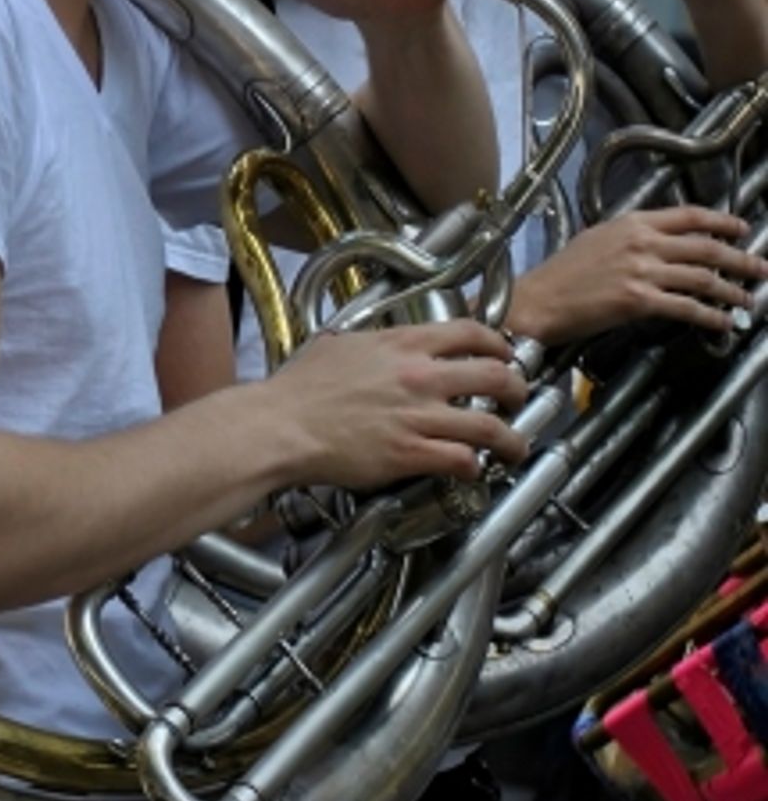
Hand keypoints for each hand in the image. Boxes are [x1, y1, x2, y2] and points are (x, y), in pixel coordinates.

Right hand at [271, 318, 527, 487]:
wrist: (281, 426)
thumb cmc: (299, 389)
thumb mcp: (335, 345)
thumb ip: (363, 342)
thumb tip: (366, 343)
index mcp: (402, 344)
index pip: (470, 333)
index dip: (499, 343)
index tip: (506, 352)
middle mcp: (419, 376)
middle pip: (495, 374)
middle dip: (517, 388)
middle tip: (518, 397)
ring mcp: (417, 416)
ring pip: (489, 425)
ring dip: (510, 438)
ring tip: (514, 447)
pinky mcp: (410, 453)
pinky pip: (461, 459)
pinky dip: (474, 465)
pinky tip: (472, 468)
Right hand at [507, 207, 767, 345]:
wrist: (539, 299)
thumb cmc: (561, 272)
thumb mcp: (597, 238)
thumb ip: (630, 237)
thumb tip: (659, 242)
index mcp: (632, 223)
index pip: (689, 216)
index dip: (722, 221)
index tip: (742, 228)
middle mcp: (642, 243)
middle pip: (705, 248)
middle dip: (739, 258)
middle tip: (760, 267)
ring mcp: (642, 271)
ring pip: (701, 278)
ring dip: (731, 290)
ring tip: (748, 299)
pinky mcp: (639, 301)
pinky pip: (686, 307)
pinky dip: (710, 315)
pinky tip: (722, 322)